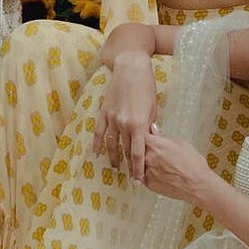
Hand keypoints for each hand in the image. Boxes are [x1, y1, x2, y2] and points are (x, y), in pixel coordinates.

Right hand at [92, 52, 157, 179]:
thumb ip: (149, 126)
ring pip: (111, 143)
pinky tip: (96, 153)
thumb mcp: (153, 107)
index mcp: (139, 124)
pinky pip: (99, 131)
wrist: (131, 68)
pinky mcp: (104, 112)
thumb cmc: (146, 86)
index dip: (138, 168)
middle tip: (130, 178)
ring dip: (113, 157)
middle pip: (125, 150)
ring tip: (116, 168)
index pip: (138, 153)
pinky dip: (97, 143)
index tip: (138, 180)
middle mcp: (124, 124)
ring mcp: (112, 118)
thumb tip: (150, 140)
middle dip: (128, 165)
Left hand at [137, 126, 212, 204]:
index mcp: (154, 144)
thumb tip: (154, 130)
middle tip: (152, 149)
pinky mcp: (148, 183)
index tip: (144, 134)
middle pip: (136, 149)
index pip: (138, 134)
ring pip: (137, 162)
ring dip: (142, 160)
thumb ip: (162, 136)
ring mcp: (146, 171)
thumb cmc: (193, 165)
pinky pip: (141, 174)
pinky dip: (145, 171)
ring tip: (157, 162)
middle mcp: (147, 157)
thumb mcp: (180, 143)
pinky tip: (156, 171)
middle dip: (141, 147)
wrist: (197, 185)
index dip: (141, 133)